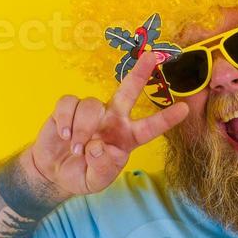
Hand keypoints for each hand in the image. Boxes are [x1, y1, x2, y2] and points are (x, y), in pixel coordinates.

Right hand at [25, 51, 189, 197]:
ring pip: (91, 105)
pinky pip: (69, 103)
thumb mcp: (95, 181)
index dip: (166, 119)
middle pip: (128, 91)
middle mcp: (112, 119)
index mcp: (126, 138)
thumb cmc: (82, 174)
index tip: (185, 109)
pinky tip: (63, 135)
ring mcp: (91, 111)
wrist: (53, 171)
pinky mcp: (69, 107)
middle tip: (153, 56)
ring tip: (75, 149)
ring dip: (81, 129)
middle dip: (140, 73)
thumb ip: (103, 168)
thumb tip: (101, 148)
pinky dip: (65, 121)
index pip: (150, 128)